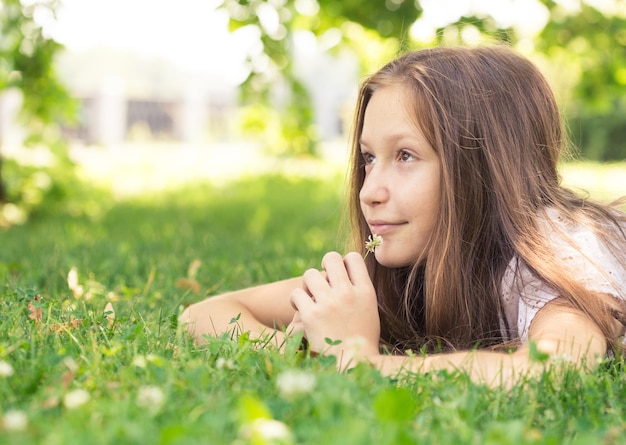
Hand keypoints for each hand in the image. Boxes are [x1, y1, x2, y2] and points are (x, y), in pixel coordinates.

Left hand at [288, 251, 380, 366]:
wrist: (352, 366)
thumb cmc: (361, 341)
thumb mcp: (369, 311)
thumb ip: (359, 290)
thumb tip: (346, 270)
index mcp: (365, 292)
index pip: (353, 257)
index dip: (344, 262)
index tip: (340, 274)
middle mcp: (347, 293)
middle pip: (331, 258)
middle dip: (324, 266)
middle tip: (321, 282)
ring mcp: (329, 303)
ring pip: (310, 274)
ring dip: (308, 284)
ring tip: (309, 296)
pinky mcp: (311, 315)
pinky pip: (296, 294)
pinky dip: (296, 301)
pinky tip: (300, 309)